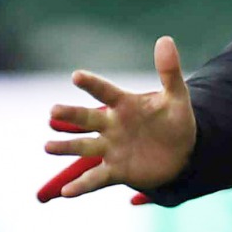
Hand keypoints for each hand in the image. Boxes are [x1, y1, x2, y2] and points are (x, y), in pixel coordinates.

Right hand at [44, 36, 196, 197]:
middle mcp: (112, 126)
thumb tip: (165, 39)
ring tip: (48, 146)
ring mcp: (111, 149)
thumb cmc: (175, 121)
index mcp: (125, 105)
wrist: (183, 153)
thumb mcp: (177, 97)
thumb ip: (169, 71)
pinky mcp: (116, 171)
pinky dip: (81, 186)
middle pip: (87, 119)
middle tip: (53, 111)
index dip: (93, 84)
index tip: (77, 75)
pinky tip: (67, 192)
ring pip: (84, 147)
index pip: (106, 92)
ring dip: (66, 147)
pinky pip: (95, 179)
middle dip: (70, 116)